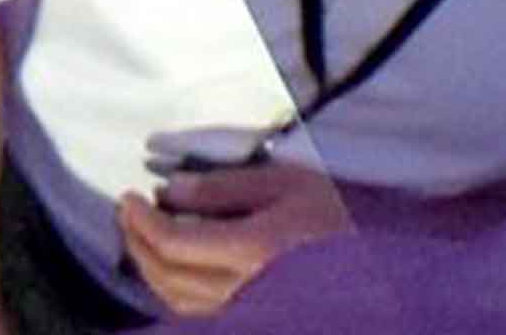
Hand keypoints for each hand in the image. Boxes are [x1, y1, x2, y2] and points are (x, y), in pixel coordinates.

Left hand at [117, 158, 351, 317]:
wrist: (379, 272)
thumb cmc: (335, 216)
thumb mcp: (287, 183)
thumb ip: (226, 188)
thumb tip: (169, 191)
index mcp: (254, 251)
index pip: (175, 244)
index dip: (141, 221)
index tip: (128, 197)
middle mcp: (246, 291)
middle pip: (167, 276)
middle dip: (137, 242)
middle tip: (125, 212)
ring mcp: (249, 312)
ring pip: (177, 301)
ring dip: (148, 268)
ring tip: (140, 235)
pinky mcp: (253, 320)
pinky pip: (198, 312)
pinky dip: (171, 289)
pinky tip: (168, 267)